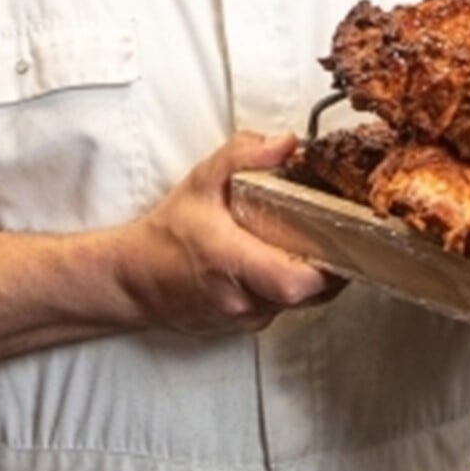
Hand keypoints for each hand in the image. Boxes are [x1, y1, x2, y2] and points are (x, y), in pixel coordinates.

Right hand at [118, 132, 333, 336]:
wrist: (134, 279)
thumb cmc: (166, 234)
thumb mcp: (201, 181)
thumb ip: (243, 155)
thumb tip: (286, 144)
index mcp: (229, 261)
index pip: (293, 282)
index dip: (325, 267)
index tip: (335, 241)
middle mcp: (239, 298)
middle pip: (307, 296)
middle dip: (327, 267)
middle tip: (332, 238)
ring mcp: (243, 318)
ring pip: (297, 305)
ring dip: (308, 278)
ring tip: (308, 247)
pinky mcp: (244, 326)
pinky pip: (281, 309)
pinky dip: (288, 288)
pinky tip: (281, 264)